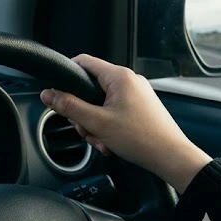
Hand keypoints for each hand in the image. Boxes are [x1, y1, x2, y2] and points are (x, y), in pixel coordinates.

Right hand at [40, 54, 211, 192]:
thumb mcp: (96, 122)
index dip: (66, 75)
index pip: (83, 61)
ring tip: (101, 138)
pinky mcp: (140, 106)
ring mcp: (137, 94)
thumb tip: (48, 94)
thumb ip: (69, 106)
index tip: (58, 92)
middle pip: (90, 87)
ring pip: (100, 102)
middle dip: (82, 110)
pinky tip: (110, 141)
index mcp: (119, 77)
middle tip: (86, 127)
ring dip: (94, 122)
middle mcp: (129, 81)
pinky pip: (114, 110)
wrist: (172, 158)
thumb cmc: (142, 139)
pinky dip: (107, 124)